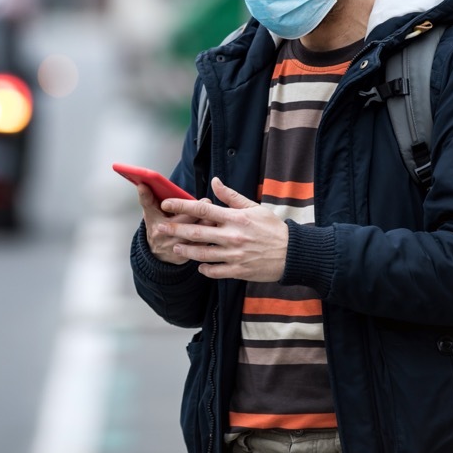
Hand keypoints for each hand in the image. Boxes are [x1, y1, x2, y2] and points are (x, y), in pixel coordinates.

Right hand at [138, 183, 211, 264]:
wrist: (156, 253)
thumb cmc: (156, 227)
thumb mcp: (149, 213)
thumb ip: (147, 198)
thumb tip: (142, 184)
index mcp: (156, 223)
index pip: (169, 210)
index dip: (183, 204)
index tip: (198, 198)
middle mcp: (166, 236)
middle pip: (188, 221)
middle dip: (200, 210)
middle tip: (207, 202)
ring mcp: (175, 247)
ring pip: (197, 233)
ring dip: (207, 223)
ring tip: (214, 214)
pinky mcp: (184, 256)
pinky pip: (200, 245)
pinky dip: (209, 236)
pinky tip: (214, 228)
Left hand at [155, 177, 287, 281]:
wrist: (292, 253)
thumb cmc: (273, 228)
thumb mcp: (254, 208)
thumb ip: (232, 196)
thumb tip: (215, 182)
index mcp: (235, 218)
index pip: (202, 209)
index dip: (182, 205)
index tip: (167, 204)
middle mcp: (232, 236)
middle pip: (196, 232)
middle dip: (175, 230)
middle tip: (160, 229)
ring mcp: (234, 255)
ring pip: (202, 254)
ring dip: (186, 250)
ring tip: (175, 247)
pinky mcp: (238, 271)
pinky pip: (215, 271)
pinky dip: (205, 269)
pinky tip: (198, 265)